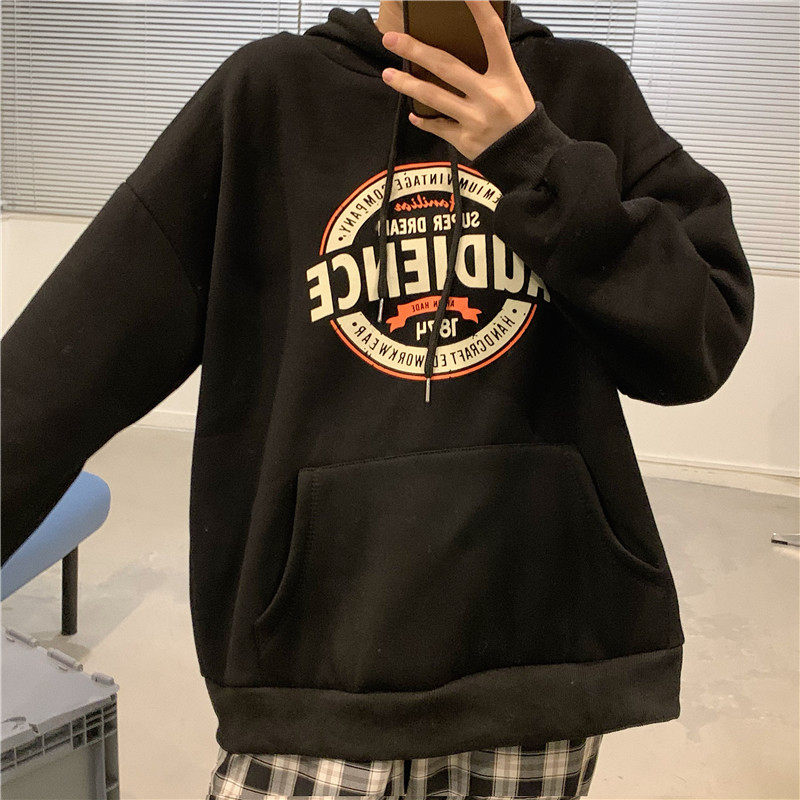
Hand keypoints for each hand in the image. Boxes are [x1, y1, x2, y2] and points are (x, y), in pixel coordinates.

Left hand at [381, 0, 535, 160]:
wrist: (526, 155)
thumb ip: (489, 67)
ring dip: (407, 85)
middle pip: (447, 67)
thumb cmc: (517, 114)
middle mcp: (490, 95)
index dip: (479, 10)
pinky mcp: (466, 140)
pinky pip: (438, 126)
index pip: (492, 35)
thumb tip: (455, 47)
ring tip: (388, 75)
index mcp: (506, 75)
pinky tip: (412, 113)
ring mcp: (476, 119)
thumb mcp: (513, 84)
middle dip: (415, 51)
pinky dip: (423, 119)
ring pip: (434, 97)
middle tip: (391, 40)